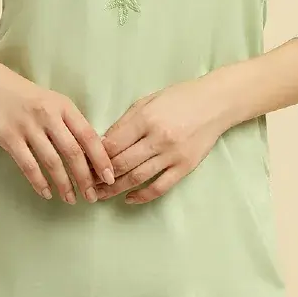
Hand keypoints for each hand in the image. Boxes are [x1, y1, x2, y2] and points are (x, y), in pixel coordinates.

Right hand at [0, 59, 115, 203]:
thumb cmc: (30, 98)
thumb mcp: (56, 103)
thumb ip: (72, 124)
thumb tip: (96, 152)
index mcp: (64, 107)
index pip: (88, 135)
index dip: (100, 158)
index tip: (109, 177)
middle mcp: (48, 115)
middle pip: (72, 152)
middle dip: (84, 178)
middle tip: (92, 196)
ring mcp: (28, 127)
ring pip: (51, 161)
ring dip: (63, 184)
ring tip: (71, 199)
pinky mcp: (9, 138)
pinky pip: (28, 165)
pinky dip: (38, 182)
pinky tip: (46, 193)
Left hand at [95, 74, 232, 204]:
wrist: (215, 103)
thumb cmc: (179, 98)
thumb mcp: (147, 102)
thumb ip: (125, 123)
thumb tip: (102, 143)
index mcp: (146, 118)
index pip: (112, 143)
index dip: (94, 156)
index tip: (82, 163)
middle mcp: (158, 138)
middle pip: (121, 163)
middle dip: (100, 176)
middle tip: (86, 183)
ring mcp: (172, 155)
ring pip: (136, 178)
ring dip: (114, 189)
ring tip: (100, 194)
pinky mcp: (185, 167)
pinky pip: (159, 187)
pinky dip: (141, 196)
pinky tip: (128, 198)